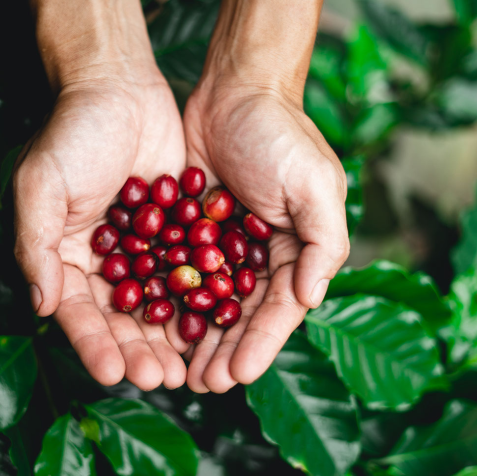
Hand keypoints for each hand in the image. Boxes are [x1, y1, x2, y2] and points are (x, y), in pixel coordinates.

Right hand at [15, 0, 187, 390]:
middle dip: (138, 350)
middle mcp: (102, 262)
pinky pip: (186, 272)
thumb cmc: (72, 134)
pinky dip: (197, 299)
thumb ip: (35, 244)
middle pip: (120, 318)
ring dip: (170, 337)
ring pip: (157, 303)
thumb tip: (39, 306)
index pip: (77, 312)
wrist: (119, 88)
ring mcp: (140, 250)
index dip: (93, 344)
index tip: (113, 372)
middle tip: (160, 379)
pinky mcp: (174, 233)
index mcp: (64, 257)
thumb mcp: (41, 185)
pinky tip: (213, 324)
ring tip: (187, 368)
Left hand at [178, 81, 349, 392]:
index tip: (237, 375)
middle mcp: (261, 255)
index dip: (260, 345)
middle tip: (202, 386)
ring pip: (208, 303)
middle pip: (242, 316)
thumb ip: (323, 241)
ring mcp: (223, 245)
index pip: (280, 309)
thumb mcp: (315, 183)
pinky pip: (180, 272)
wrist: (235, 89)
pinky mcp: (190, 230)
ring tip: (178, 371)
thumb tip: (311, 298)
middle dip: (224, 352)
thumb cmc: (281, 133)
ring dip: (196, 338)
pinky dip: (170, 301)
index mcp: (295, 251)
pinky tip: (153, 326)